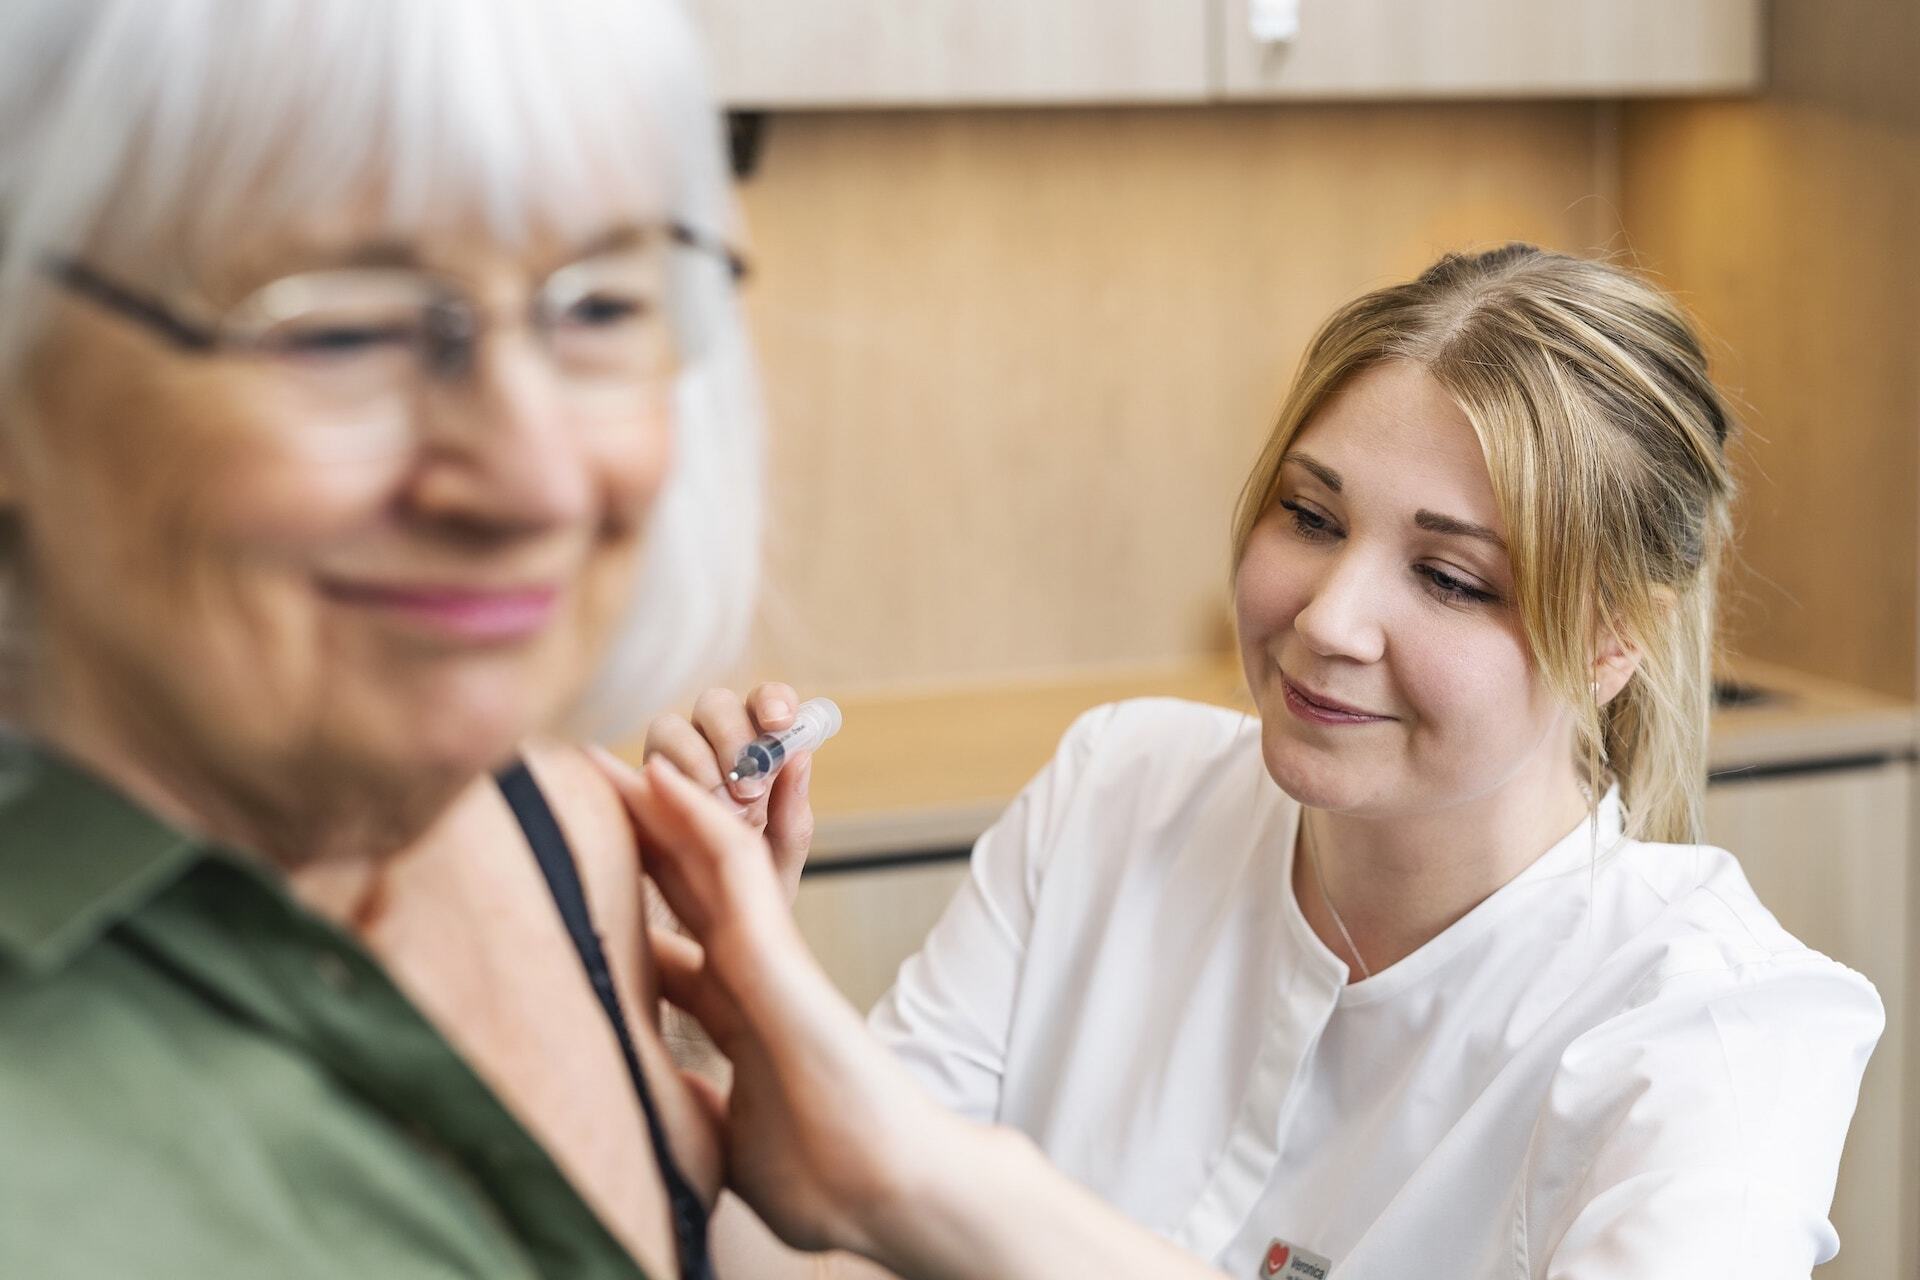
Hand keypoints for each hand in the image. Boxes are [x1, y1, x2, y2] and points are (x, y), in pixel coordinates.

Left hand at [602, 756, 976, 1261]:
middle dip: (634, 832)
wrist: (888, 1191)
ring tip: (605, 756)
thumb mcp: (725, 1132)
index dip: (625, 904)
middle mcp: (751, 972)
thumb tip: (642, 1098)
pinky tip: (657, 780)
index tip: (575, 876)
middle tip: (582, 778)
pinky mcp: (776, 954)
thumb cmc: (825, 1176)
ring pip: (707, 856)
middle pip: (683, 884)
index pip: (671, 941)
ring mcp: (766, 957)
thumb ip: (692, 1103)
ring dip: (656, 802)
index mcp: (738, 1014)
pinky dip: (692, 818)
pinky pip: (730, 865)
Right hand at [640, 682, 813, 902]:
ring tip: (714, 811)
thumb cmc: (750, 893)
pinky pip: (633, 768)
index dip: (772, 701)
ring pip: (669, 727)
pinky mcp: (631, 791)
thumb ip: (793, 811)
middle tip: (748, 790)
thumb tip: (800, 756)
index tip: (780, 723)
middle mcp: (711, 748)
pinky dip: (651, 782)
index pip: (765, 703)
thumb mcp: (782, 858)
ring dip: (695, 761)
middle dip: (733, 737)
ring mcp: (667, 766)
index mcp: (758, 753)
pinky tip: (666, 807)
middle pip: (716, 704)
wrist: (701, 940)